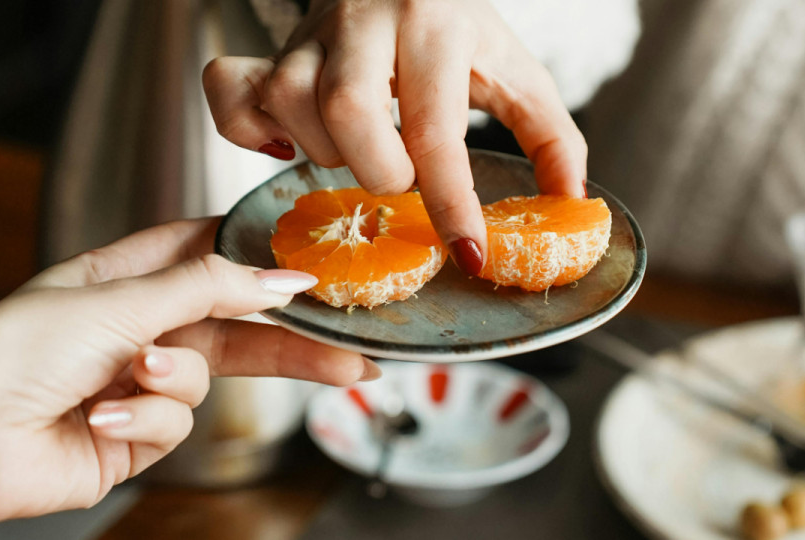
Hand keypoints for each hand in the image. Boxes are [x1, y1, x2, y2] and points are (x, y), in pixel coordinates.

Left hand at [0, 217, 376, 522]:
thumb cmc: (13, 352)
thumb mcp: (119, 302)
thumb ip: (210, 288)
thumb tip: (283, 279)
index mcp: (124, 277)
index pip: (206, 251)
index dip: (257, 255)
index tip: (311, 262)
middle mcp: (136, 327)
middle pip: (234, 326)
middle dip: (288, 341)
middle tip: (348, 353)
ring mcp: (138, 383)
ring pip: (206, 379)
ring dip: (172, 381)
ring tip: (132, 379)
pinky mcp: (136, 434)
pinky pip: (175, 424)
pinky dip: (143, 420)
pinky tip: (102, 417)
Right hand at [202, 0, 586, 274]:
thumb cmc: (459, 31)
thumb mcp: (516, 72)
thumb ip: (551, 133)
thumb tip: (572, 199)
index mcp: (436, 24)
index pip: (436, 129)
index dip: (451, 203)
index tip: (467, 254)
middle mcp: (366, 22)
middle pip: (348, 114)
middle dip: (381, 172)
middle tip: (403, 177)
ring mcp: (310, 35)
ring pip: (291, 106)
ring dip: (329, 155)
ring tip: (363, 151)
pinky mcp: (272, 49)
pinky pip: (232, 91)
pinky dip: (247, 131)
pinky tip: (287, 145)